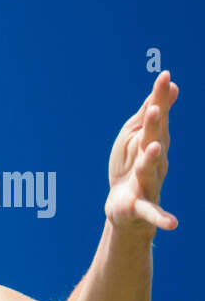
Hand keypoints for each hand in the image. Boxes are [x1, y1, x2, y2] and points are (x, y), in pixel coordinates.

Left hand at [106, 70, 177, 234]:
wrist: (126, 211)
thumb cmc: (133, 171)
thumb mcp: (139, 140)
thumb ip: (152, 115)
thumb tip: (171, 84)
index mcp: (151, 146)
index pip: (155, 119)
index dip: (159, 98)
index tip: (164, 76)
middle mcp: (154, 163)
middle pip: (153, 141)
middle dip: (153, 125)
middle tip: (153, 108)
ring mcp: (148, 185)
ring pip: (150, 171)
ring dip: (152, 159)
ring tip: (154, 147)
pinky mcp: (139, 208)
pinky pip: (153, 213)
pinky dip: (162, 218)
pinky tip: (174, 224)